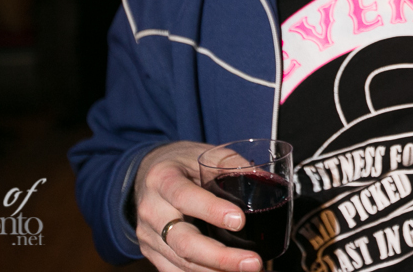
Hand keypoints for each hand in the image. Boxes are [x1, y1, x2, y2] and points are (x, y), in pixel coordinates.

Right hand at [134, 142, 262, 271]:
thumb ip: (232, 165)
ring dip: (217, 271)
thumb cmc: (180, 163)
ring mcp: (148, 236)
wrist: (146, 175)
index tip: (239, 221)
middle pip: (183, 241)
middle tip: (253, 262)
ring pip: (181, 262)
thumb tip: (266, 181)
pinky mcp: (152, 252)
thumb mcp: (204, 154)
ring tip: (249, 270)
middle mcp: (151, 210)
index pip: (184, 196)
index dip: (211, 210)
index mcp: (162, 179)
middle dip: (220, 257)